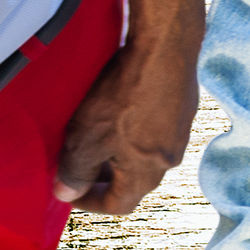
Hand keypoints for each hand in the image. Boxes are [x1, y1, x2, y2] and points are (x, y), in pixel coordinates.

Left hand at [53, 33, 201, 216]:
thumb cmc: (125, 93)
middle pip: (133, 182)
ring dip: (120, 153)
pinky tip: (123, 110)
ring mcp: (180, 133)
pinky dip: (135, 131)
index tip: (69, 191)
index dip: (89, 202)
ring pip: (144, 156)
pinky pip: (156, 130)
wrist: (165, 44)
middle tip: (80, 163)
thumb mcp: (88, 137)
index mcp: (146, 174)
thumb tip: (65, 193)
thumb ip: (75, 170)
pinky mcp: (184, 108)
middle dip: (104, 178)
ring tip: (98, 136)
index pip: (118, 205)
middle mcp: (169, 160)